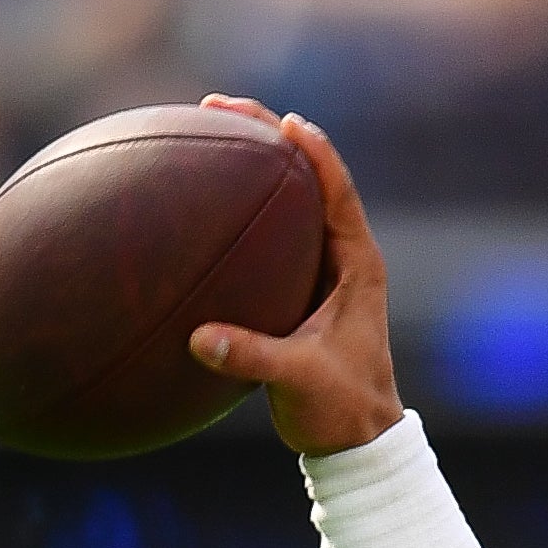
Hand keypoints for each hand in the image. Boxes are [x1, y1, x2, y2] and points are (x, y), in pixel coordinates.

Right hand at [184, 100, 406, 458]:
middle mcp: (341, 258)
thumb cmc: (340, 409)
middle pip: (306, 179)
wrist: (354, 442)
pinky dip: (232, 209)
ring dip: (248, 163)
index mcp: (357, 267)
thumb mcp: (300, 382)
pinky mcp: (293, 288)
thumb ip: (255, 359)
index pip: (338, 194)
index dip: (316, 153)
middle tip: (221, 105)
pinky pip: (262, 234)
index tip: (286, 121)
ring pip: (283, 201)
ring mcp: (317, 270)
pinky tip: (189, 197)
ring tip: (204, 126)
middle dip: (266, 137)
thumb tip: (200, 339)